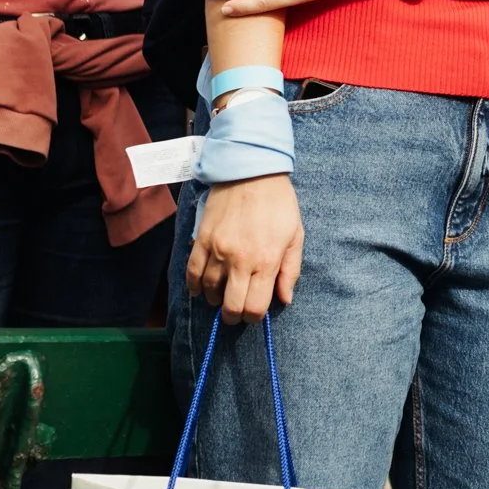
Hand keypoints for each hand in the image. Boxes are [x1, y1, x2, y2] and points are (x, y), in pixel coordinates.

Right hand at [186, 173, 302, 323]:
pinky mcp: (203, 240)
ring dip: (215, 299)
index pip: (255, 307)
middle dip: (233, 316)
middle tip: (236, 312)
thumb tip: (285, 299)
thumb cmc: (279, 203)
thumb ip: (291, 270)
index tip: (254, 312)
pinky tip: (200, 288)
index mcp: (266, 261)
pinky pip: (192, 272)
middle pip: (230, 306)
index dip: (254, 317)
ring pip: (209, 291)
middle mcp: (240, 260)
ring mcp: (219, 250)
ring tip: (221, 296)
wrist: (252, 171)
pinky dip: (194, 286)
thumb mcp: (296, 235)